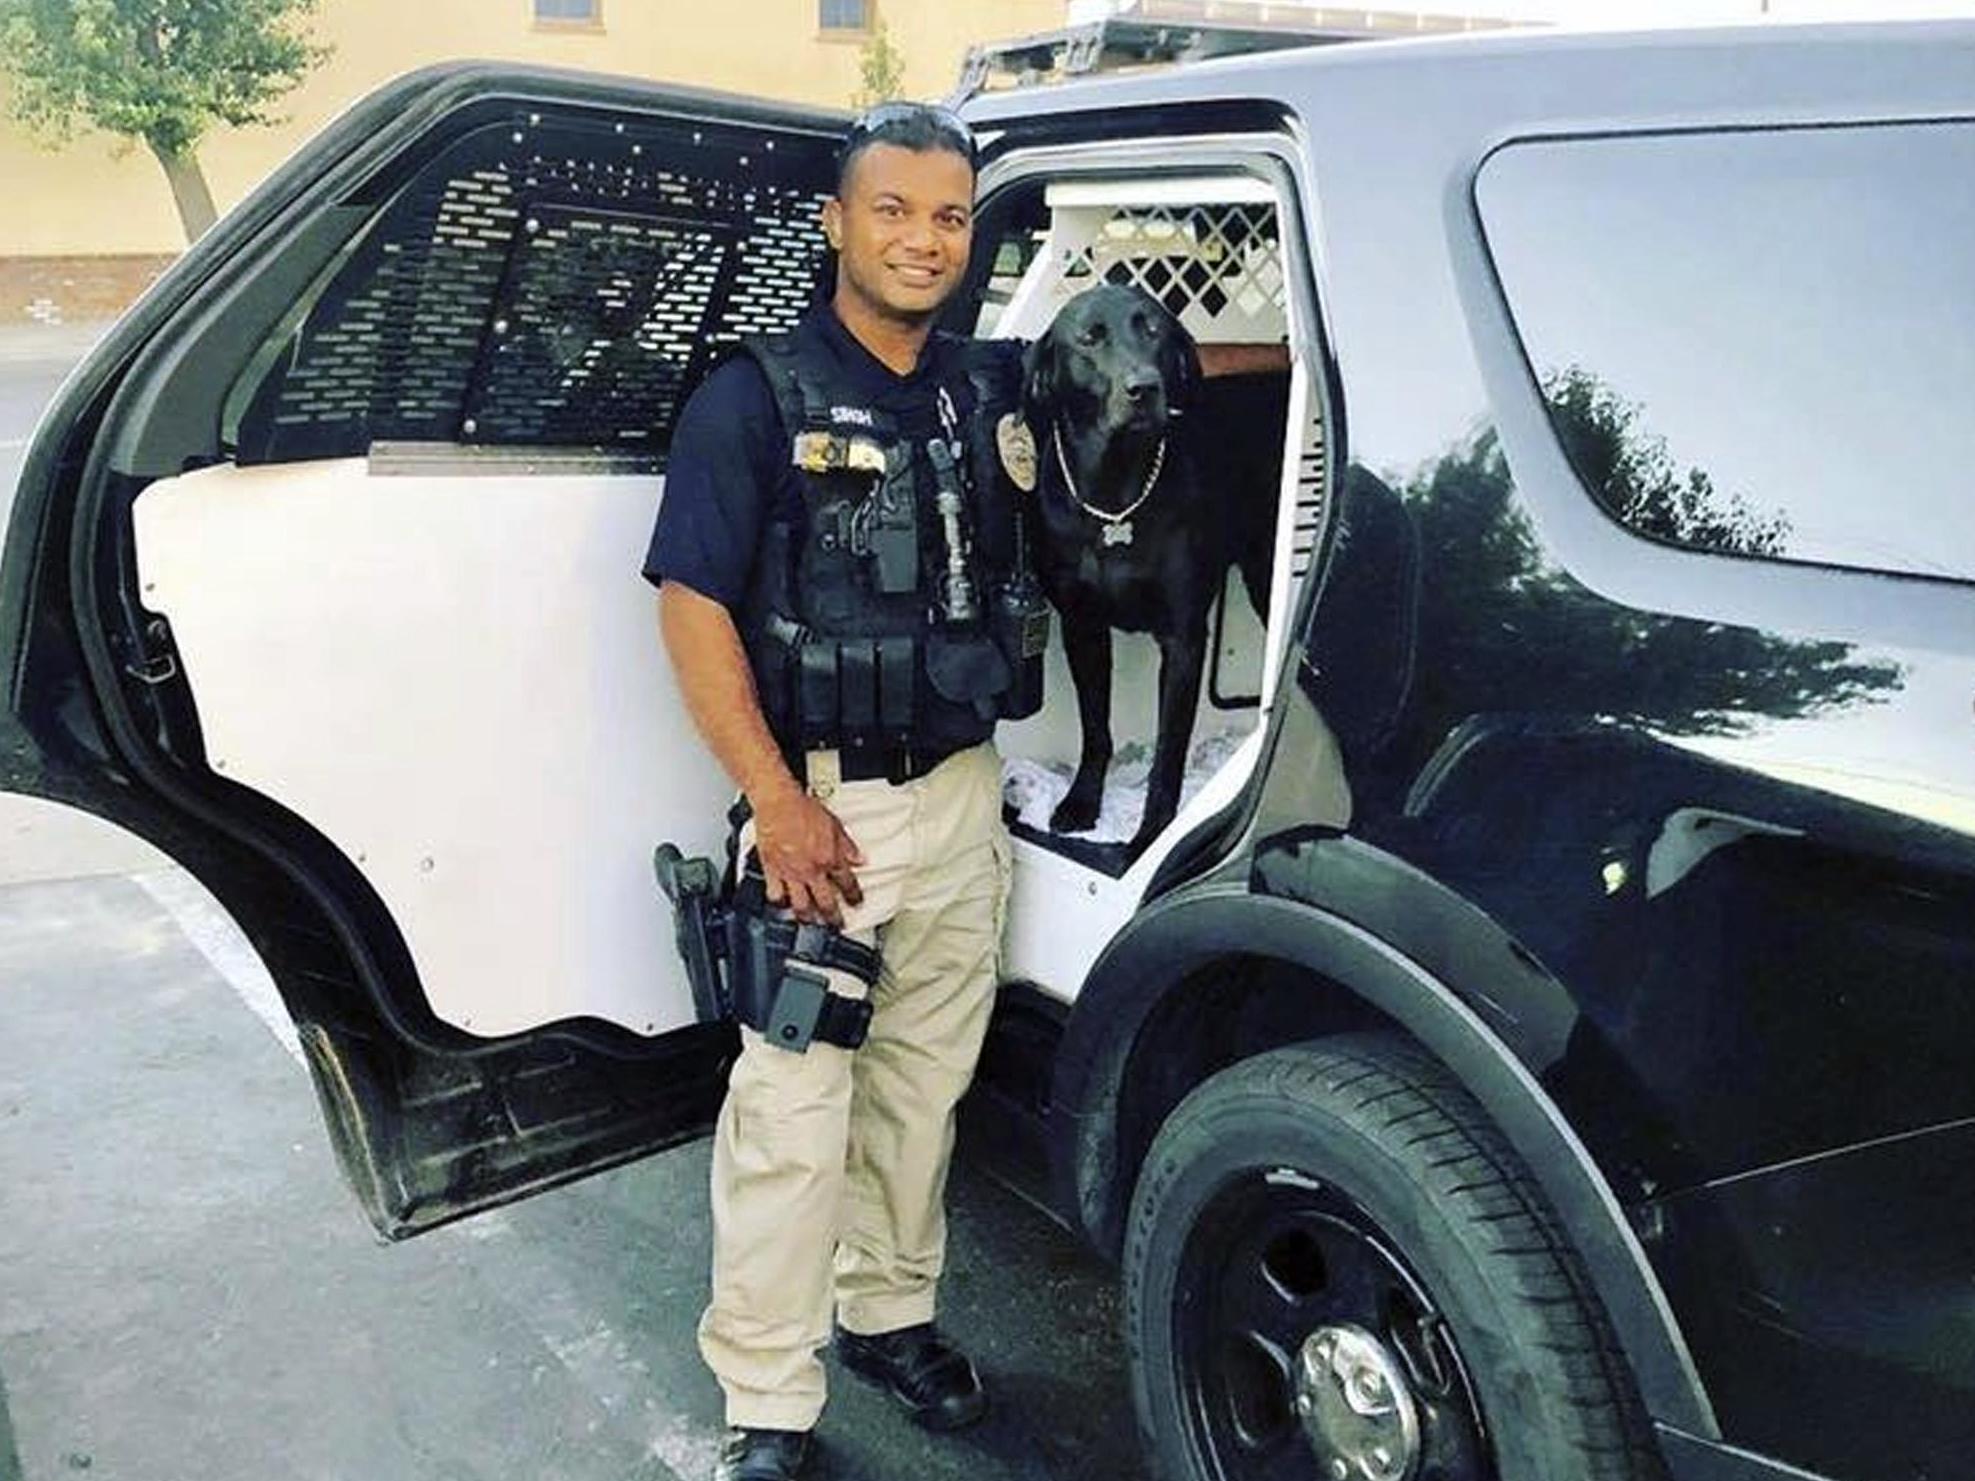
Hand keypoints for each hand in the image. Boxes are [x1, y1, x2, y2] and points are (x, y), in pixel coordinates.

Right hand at [750, 784, 865, 926]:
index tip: (856, 903)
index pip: (847, 884)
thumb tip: (859, 859)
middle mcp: (811, 870)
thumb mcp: (835, 825)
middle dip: (833, 917)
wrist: (778, 803)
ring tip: (810, 922)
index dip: (854, 897)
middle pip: (825, 902)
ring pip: (800, 905)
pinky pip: (775, 894)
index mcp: (829, 859)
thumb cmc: (803, 809)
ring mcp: (791, 873)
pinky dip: (778, 902)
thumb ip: (847, 846)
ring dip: (807, 917)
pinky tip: (781, 905)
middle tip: (836, 924)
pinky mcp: (772, 870)